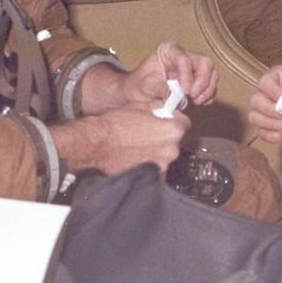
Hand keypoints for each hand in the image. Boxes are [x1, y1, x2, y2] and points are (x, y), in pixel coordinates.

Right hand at [52, 106, 188, 175]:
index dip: (173, 119)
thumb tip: (166, 106)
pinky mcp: (151, 176)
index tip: (165, 120)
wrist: (97, 145)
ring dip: (157, 150)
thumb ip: (159, 107)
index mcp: (173, 131)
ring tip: (139, 145)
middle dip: (165, 136)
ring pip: (165, 154)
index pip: (184, 123)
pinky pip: (156, 166)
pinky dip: (149, 162)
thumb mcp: (140, 106)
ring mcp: (162, 165)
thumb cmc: (116, 125)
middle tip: (148, 132)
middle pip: (175, 140)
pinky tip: (136, 155)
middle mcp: (172, 150)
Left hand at [121, 39, 217, 106]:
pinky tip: (199, 102)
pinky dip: (208, 95)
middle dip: (203, 81)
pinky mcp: (198, 80)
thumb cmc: (139, 87)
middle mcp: (183, 55)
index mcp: (168, 49)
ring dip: (207, 90)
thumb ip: (158, 87)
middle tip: (193, 96)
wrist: (138, 96)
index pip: (184, 59)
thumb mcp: (144, 86)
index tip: (185, 91)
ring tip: (195, 101)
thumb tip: (174, 93)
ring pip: (212, 73)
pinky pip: (211, 86)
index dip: (187, 75)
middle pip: (205, 63)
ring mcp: (193, 67)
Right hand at [248, 65, 281, 141]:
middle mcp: (271, 93)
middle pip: (256, 101)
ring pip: (256, 118)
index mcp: (279, 77)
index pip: (264, 83)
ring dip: (268, 124)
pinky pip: (264, 133)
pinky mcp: (278, 126)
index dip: (272, 93)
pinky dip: (271, 135)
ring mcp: (273, 110)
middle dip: (269, 111)